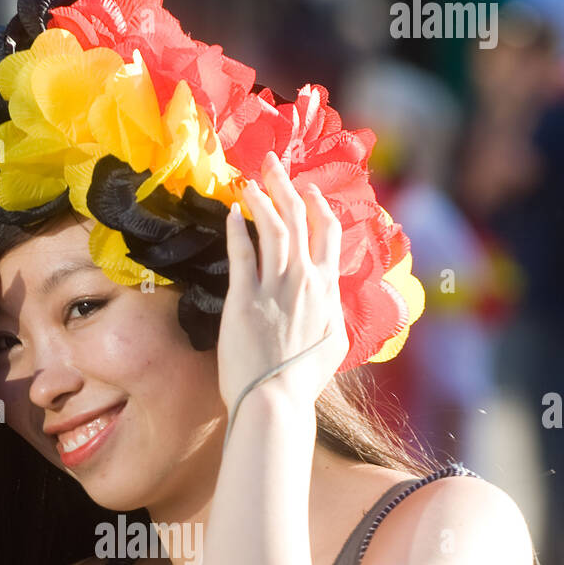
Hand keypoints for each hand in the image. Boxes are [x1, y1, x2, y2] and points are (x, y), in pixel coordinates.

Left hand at [218, 151, 348, 412]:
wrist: (276, 400)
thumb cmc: (302, 381)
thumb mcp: (332, 344)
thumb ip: (332, 314)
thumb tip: (331, 300)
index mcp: (327, 290)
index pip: (327, 234)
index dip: (317, 206)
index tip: (307, 190)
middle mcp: (304, 281)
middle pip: (298, 220)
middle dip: (286, 186)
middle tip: (272, 165)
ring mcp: (275, 288)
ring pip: (272, 228)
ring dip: (261, 198)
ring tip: (249, 180)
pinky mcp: (244, 299)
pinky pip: (242, 253)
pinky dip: (237, 229)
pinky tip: (230, 212)